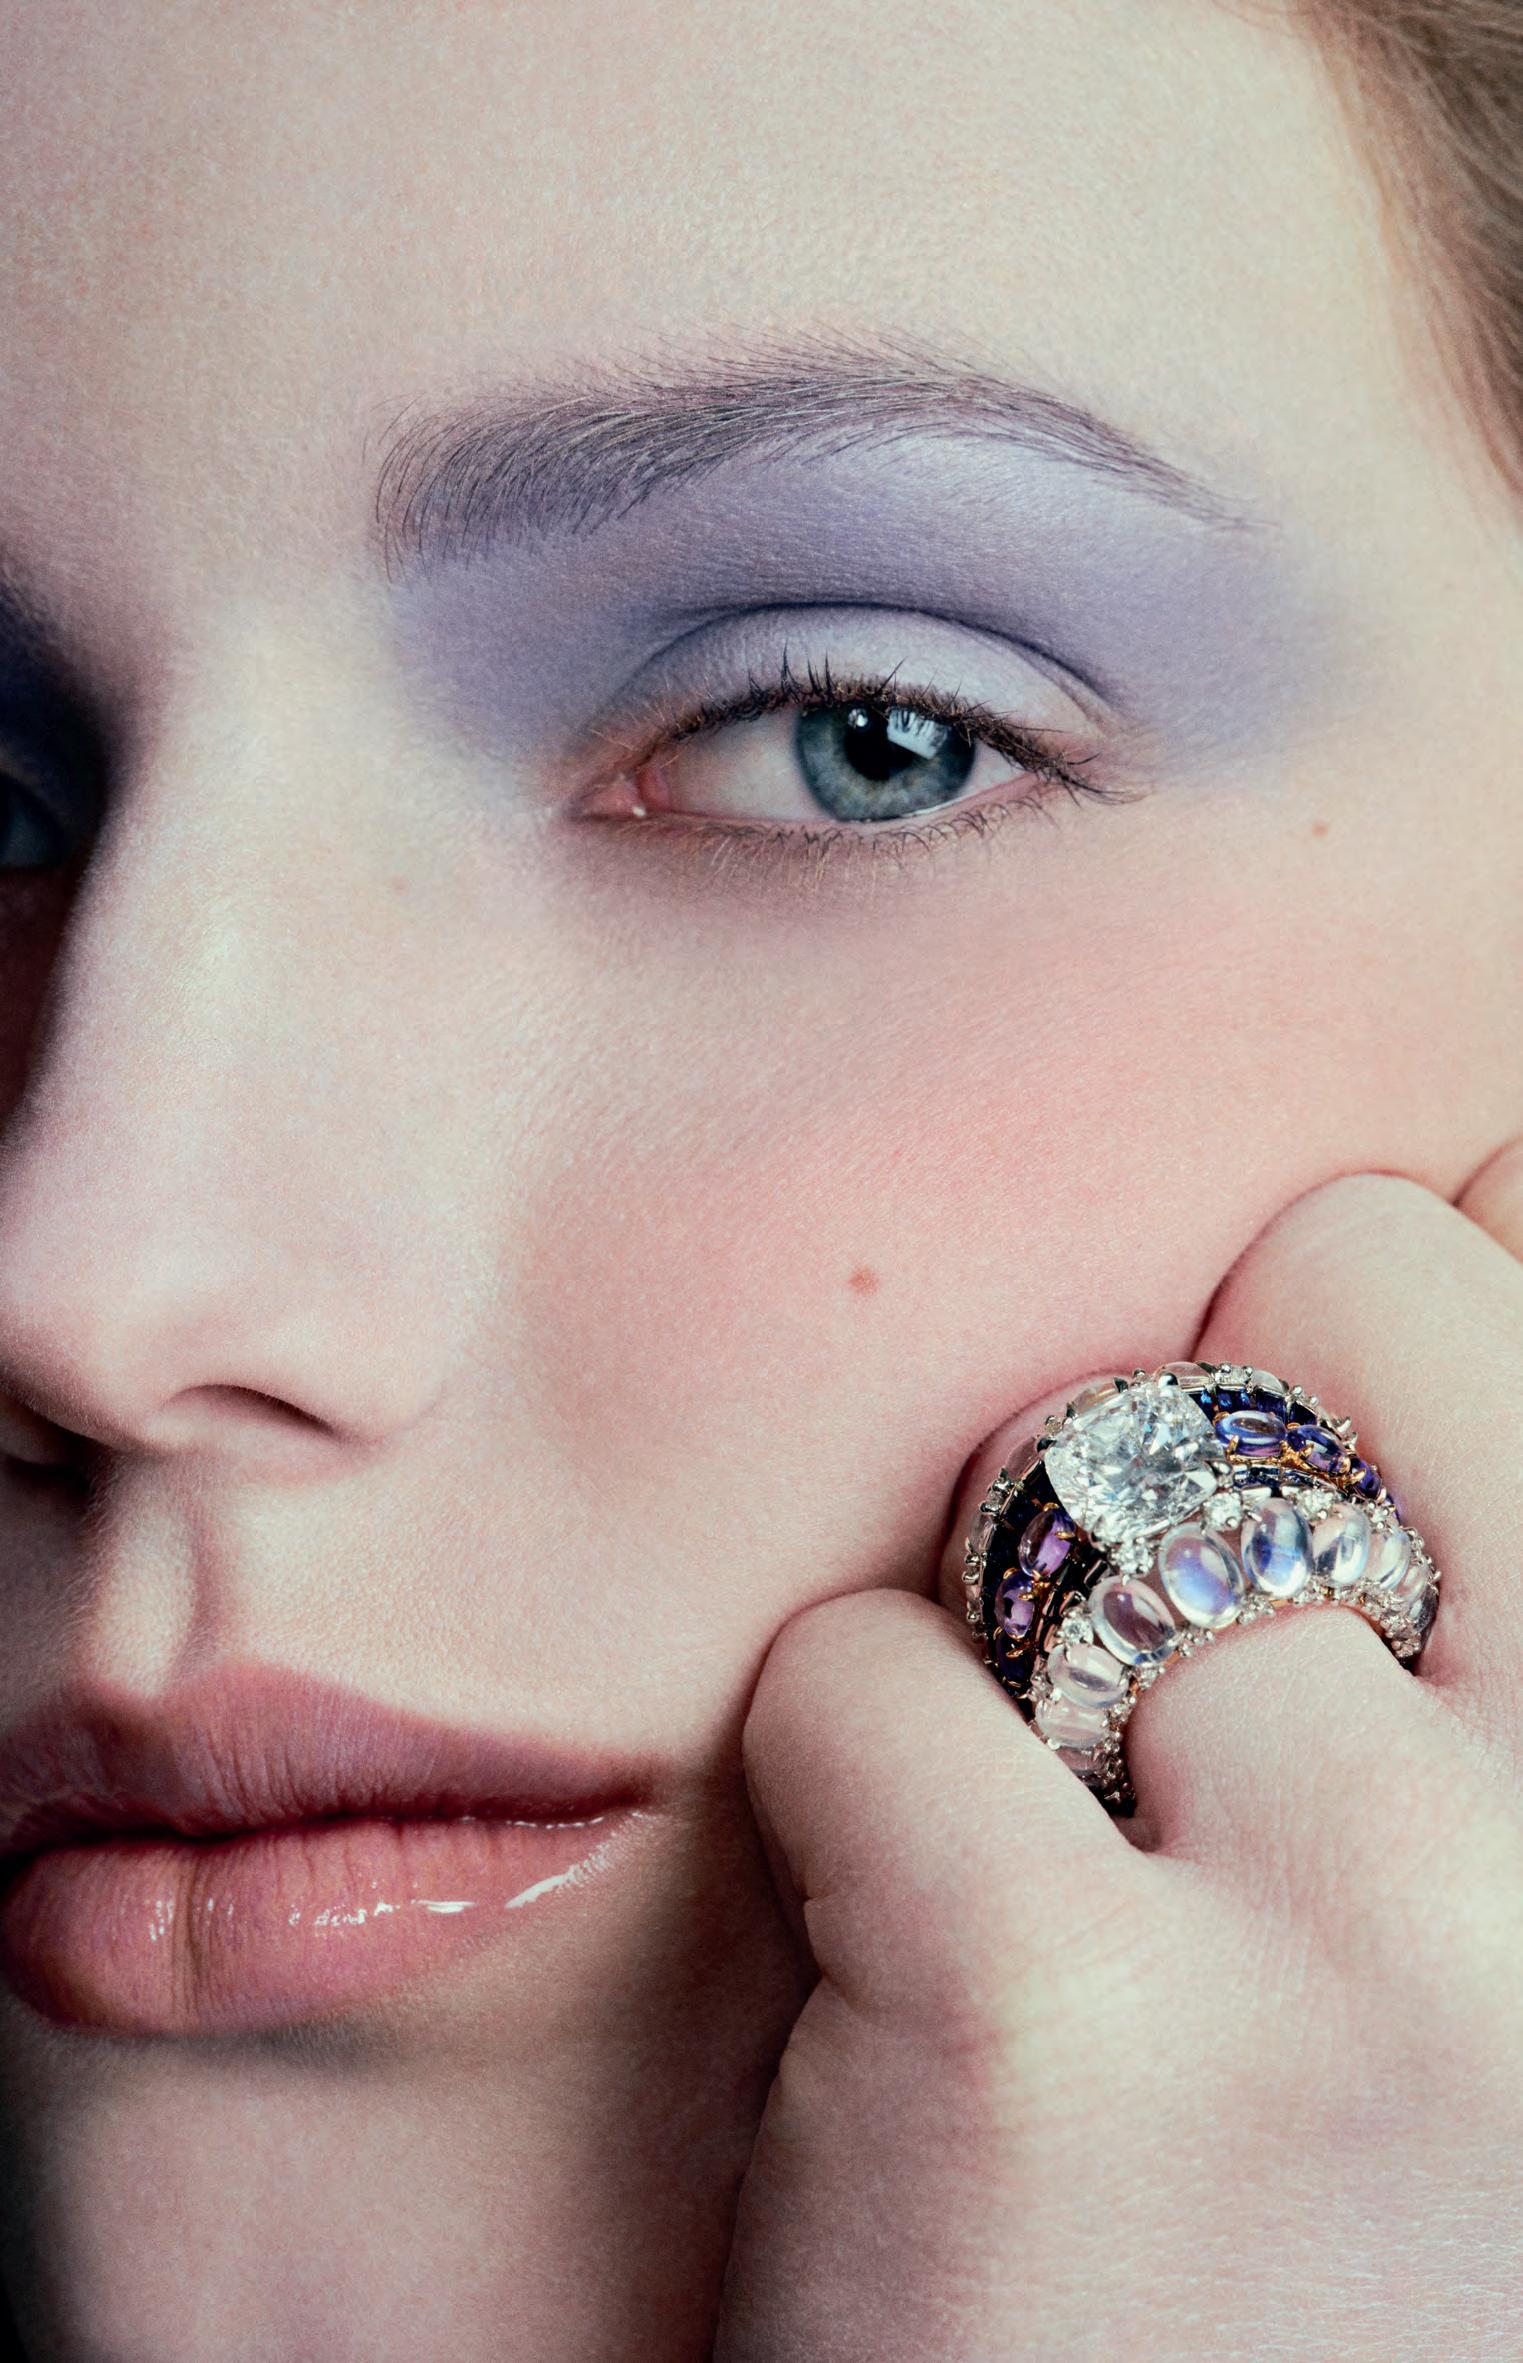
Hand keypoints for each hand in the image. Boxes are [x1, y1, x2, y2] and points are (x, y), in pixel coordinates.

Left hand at [714, 1170, 1522, 2361]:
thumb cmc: (1343, 2276)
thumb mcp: (1506, 1954)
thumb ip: (1478, 1674)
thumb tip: (1397, 1304)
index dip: (1381, 1365)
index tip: (1300, 1520)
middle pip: (1341, 1272)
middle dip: (1208, 1433)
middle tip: (1142, 1678)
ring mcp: (1376, 1916)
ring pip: (1067, 1471)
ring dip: (1000, 1660)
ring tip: (1041, 1898)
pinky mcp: (1066, 2025)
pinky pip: (862, 1680)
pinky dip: (833, 1805)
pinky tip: (902, 2016)